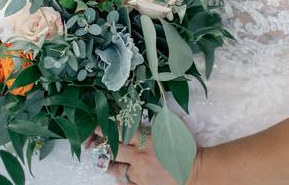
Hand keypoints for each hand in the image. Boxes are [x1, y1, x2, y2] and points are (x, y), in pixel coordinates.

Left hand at [85, 123, 200, 184]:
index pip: (119, 132)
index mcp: (145, 140)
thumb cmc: (186, 148)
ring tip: (106, 162)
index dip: (105, 128)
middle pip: (112, 151)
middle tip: (93, 143)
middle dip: (102, 146)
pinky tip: (118, 178)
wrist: (195, 171)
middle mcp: (138, 157)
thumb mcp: (173, 129)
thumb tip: (154, 110)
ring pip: (115, 170)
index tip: (96, 126)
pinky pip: (125, 184)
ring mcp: (139, 174)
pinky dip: (120, 180)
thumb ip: (159, 123)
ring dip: (109, 165)